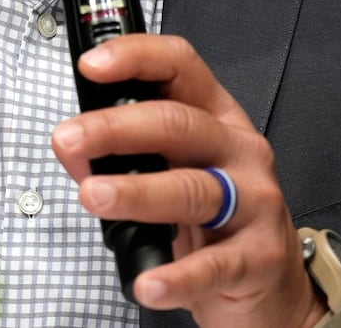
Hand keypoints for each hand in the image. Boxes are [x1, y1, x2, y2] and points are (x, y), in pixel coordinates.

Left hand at [50, 35, 327, 327]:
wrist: (270, 282)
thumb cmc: (216, 218)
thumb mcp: (172, 173)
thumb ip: (123, 156)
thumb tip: (71, 148)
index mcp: (216, 118)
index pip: (180, 67)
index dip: (136, 58)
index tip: (91, 65)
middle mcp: (239, 151)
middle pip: (179, 124)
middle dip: (116, 128)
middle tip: (70, 139)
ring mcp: (255, 202)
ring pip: (192, 188)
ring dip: (137, 191)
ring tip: (93, 196)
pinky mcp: (259, 256)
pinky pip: (214, 266)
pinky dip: (177, 276)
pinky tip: (148, 283)